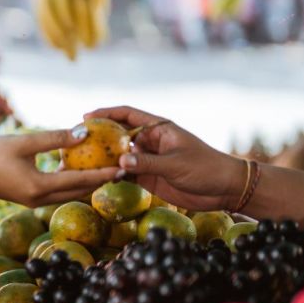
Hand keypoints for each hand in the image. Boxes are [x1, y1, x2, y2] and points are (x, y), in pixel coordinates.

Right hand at [0, 129, 119, 206]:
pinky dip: (71, 182)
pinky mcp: (28, 198)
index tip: (124, 166)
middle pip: (79, 191)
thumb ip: (54, 138)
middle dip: (101, 180)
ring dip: (87, 183)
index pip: (81, 181)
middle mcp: (40, 199)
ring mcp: (33, 201)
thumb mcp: (22, 142)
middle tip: (123, 168)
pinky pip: (57, 191)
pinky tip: (76, 169)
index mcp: (40, 187)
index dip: (104, 173)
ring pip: (69, 193)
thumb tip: (84, 133)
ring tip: (106, 169)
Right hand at [85, 106, 245, 210]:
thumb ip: (148, 163)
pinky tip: (99, 179)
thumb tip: (120, 162)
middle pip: (119, 135)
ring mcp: (149, 159)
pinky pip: (126, 174)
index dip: (107, 113)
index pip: (128, 115)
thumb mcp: (176, 164)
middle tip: (79, 142)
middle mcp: (150, 142)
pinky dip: (113, 176)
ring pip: (120, 156)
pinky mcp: (149, 177)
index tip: (87, 117)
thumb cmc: (205, 168)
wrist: (224, 189)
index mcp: (159, 129)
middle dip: (100, 137)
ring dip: (104, 159)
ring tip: (83, 163)